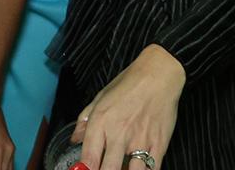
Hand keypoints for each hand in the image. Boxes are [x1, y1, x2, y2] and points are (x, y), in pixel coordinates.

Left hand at [71, 45, 183, 169]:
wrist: (159, 74)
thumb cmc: (130, 83)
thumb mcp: (101, 97)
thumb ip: (85, 119)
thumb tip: (75, 139)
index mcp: (101, 121)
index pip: (88, 159)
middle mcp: (118, 133)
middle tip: (105, 168)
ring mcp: (140, 141)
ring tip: (121, 168)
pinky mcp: (159, 144)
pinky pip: (152, 169)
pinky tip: (139, 168)